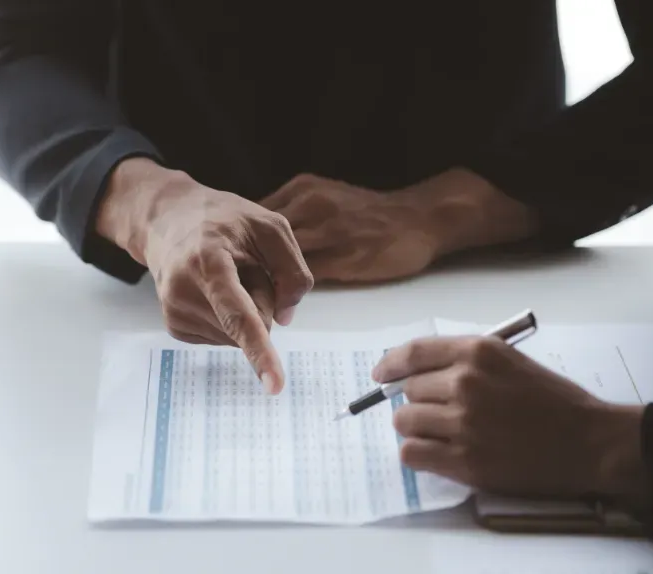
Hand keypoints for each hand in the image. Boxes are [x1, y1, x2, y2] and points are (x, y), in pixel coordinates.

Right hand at [97, 158, 312, 393]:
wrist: (166, 220)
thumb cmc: (223, 220)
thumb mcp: (270, 227)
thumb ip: (293, 271)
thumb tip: (284, 321)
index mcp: (208, 263)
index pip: (240, 316)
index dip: (260, 351)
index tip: (274, 386)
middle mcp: (184, 292)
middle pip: (255, 323)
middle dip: (262, 297)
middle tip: (240, 263)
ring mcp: (175, 313)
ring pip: (241, 336)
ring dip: (245, 307)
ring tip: (223, 274)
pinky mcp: (176, 328)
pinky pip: (226, 337)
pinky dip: (229, 317)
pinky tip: (213, 291)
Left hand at [259, 169, 536, 283]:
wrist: (421, 217)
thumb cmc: (375, 214)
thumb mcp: (329, 198)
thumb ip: (297, 214)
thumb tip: (262, 238)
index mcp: (304, 190)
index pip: (255, 217)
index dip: (241, 245)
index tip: (231, 263)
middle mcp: (311, 206)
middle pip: (258, 239)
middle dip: (244, 266)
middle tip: (233, 289)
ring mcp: (328, 231)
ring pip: (279, 260)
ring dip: (263, 283)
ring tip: (252, 301)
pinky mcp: (346, 257)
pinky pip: (305, 279)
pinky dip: (288, 292)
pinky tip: (282, 304)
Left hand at [372, 335, 648, 504]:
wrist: (589, 442)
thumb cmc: (556, 402)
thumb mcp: (512, 363)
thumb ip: (468, 363)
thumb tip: (419, 373)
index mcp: (478, 352)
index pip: (414, 352)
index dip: (391, 364)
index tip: (381, 374)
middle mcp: (465, 383)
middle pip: (409, 390)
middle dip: (418, 401)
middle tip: (441, 413)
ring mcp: (462, 423)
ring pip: (405, 421)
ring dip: (417, 428)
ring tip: (442, 434)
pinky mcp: (463, 460)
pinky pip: (412, 453)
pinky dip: (418, 453)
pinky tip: (437, 454)